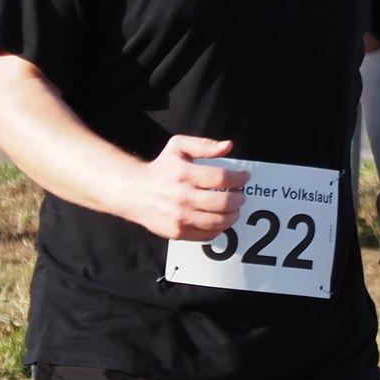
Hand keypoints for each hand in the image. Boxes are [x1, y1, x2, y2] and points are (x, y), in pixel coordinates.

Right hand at [124, 135, 245, 240]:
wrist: (135, 192)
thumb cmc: (161, 169)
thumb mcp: (178, 147)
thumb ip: (204, 144)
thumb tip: (228, 146)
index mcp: (184, 174)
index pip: (222, 178)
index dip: (239, 178)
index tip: (245, 178)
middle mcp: (182, 197)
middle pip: (224, 202)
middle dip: (240, 198)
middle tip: (241, 195)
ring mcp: (181, 217)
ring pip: (220, 222)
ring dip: (234, 215)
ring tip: (234, 208)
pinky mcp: (178, 232)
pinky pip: (209, 234)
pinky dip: (220, 228)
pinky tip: (220, 219)